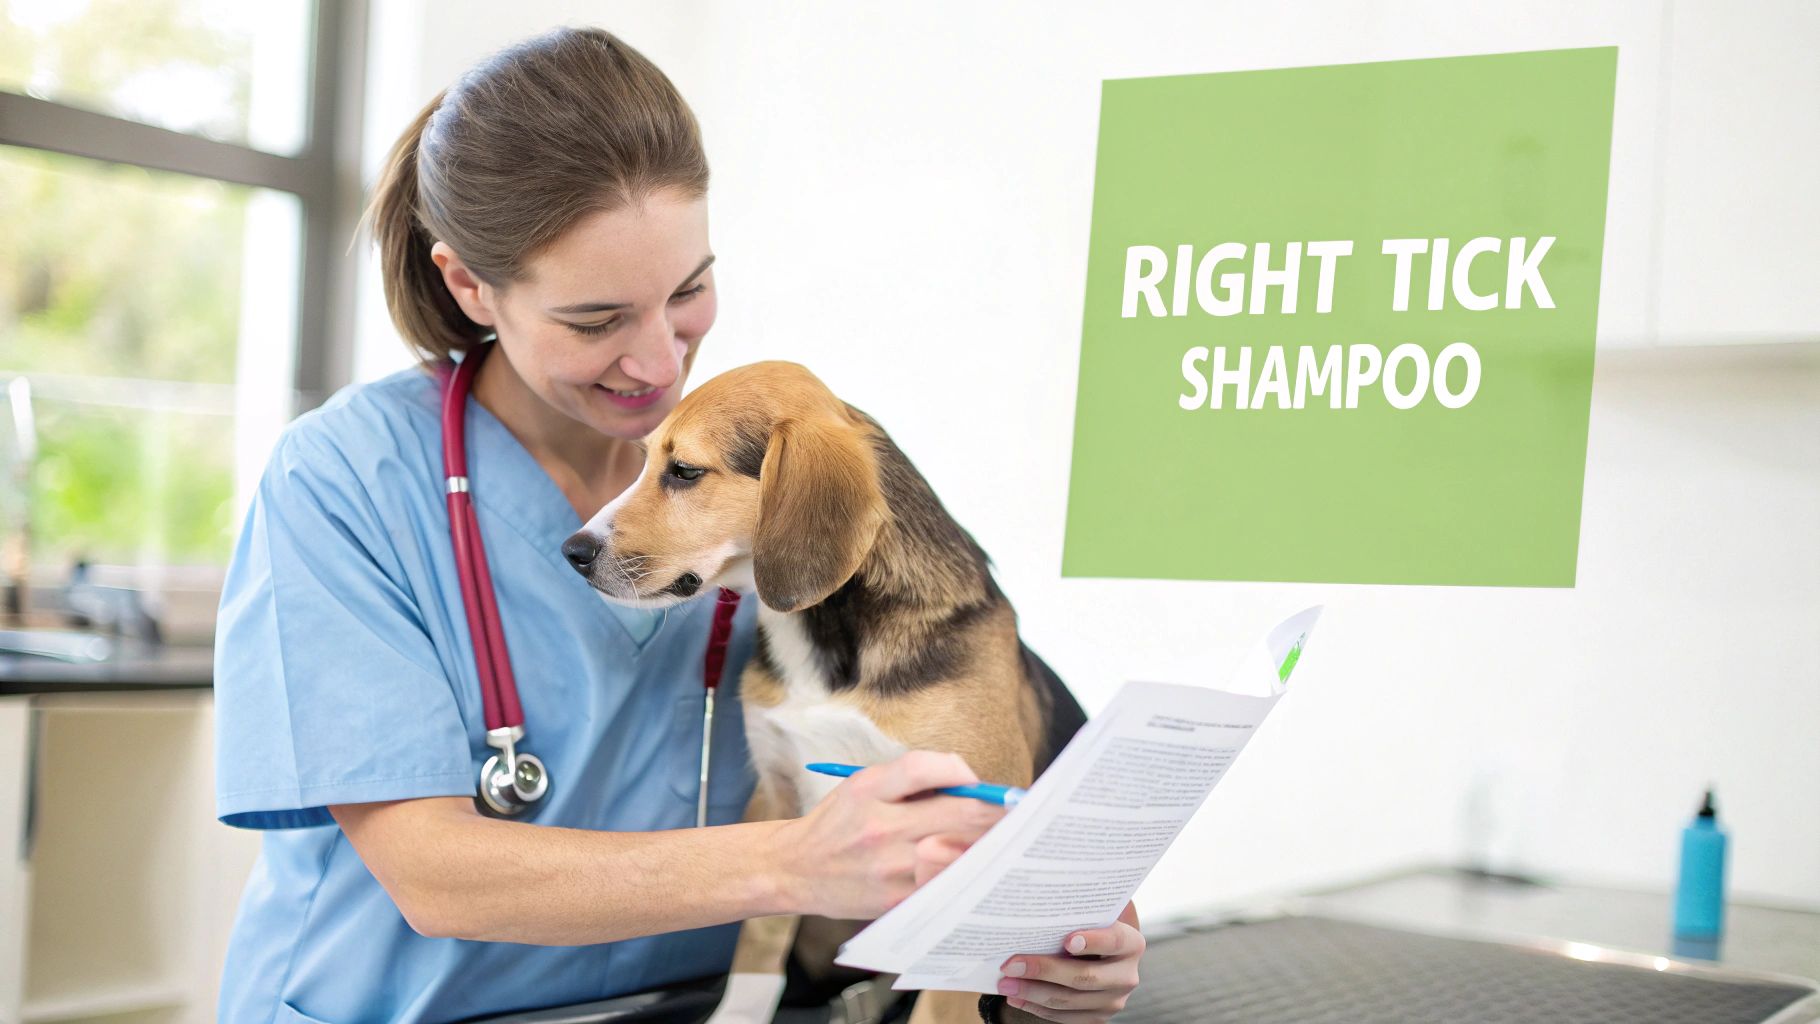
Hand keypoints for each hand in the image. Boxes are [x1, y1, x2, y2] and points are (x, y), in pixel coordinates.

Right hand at [774, 750, 1006, 918]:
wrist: (794, 870)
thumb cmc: (838, 822)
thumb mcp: (864, 783)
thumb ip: (914, 776)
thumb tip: (972, 781)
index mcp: (870, 789)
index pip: (926, 768)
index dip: (966, 773)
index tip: (984, 785)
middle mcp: (879, 827)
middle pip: (958, 814)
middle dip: (997, 813)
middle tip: (1021, 813)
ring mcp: (889, 869)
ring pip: (960, 854)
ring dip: (990, 847)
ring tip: (1008, 843)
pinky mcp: (895, 901)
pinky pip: (945, 887)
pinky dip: (968, 876)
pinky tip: (981, 870)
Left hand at [996, 902, 1143, 1022]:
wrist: (1102, 956)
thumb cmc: (1090, 926)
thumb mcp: (1094, 913)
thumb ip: (1082, 906)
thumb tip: (1044, 889)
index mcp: (1131, 943)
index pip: (1114, 941)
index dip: (1093, 941)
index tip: (1066, 940)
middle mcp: (1126, 975)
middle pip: (1085, 977)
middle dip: (1044, 970)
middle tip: (1011, 964)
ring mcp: (1113, 1000)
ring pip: (1069, 1001)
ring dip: (1032, 992)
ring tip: (1005, 982)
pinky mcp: (1098, 1017)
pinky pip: (1065, 1017)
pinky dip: (1037, 1007)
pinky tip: (1017, 996)